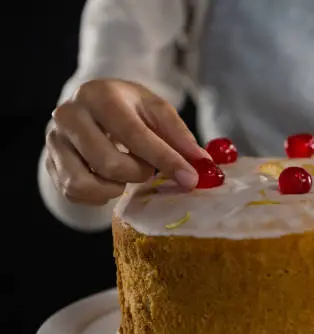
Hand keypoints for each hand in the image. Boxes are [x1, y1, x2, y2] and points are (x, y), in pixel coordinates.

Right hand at [45, 79, 209, 204]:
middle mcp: (70, 115)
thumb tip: (202, 162)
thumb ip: (179, 135)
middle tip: (148, 168)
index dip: (166, 160)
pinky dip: (99, 194)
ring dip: (115, 187)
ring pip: (85, 183)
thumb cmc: (129, 109)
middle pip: (109, 163)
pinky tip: (109, 180)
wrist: (92, 108)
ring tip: (127, 173)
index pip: (135, 134)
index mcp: (100, 95)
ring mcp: (54, 141)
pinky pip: (74, 193)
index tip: (190, 179)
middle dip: (139, 173)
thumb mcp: (156, 111)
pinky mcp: (49, 163)